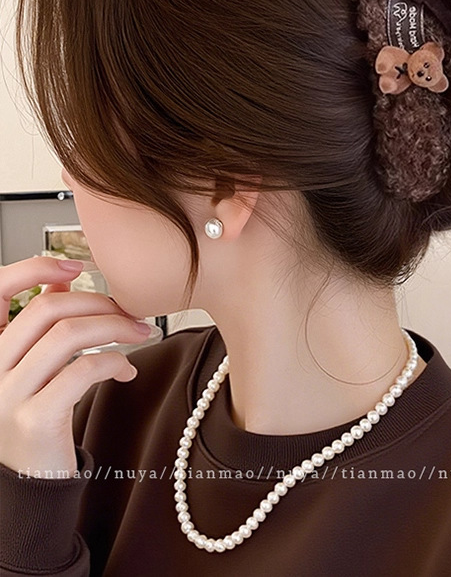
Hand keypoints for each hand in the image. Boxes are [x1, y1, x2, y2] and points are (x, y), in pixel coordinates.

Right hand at [0, 256, 152, 476]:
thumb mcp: (33, 364)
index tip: (79, 266)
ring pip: (69, 334)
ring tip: (140, 334)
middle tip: (130, 312)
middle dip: (99, 301)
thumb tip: (63, 276)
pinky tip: (126, 370)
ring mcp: (8, 394)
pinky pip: (83, 371)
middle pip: (48, 307)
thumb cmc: (37, 414)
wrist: (30, 481)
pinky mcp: (35, 419)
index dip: (36, 267)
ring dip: (115, 327)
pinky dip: (114, 362)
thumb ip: (42, 321)